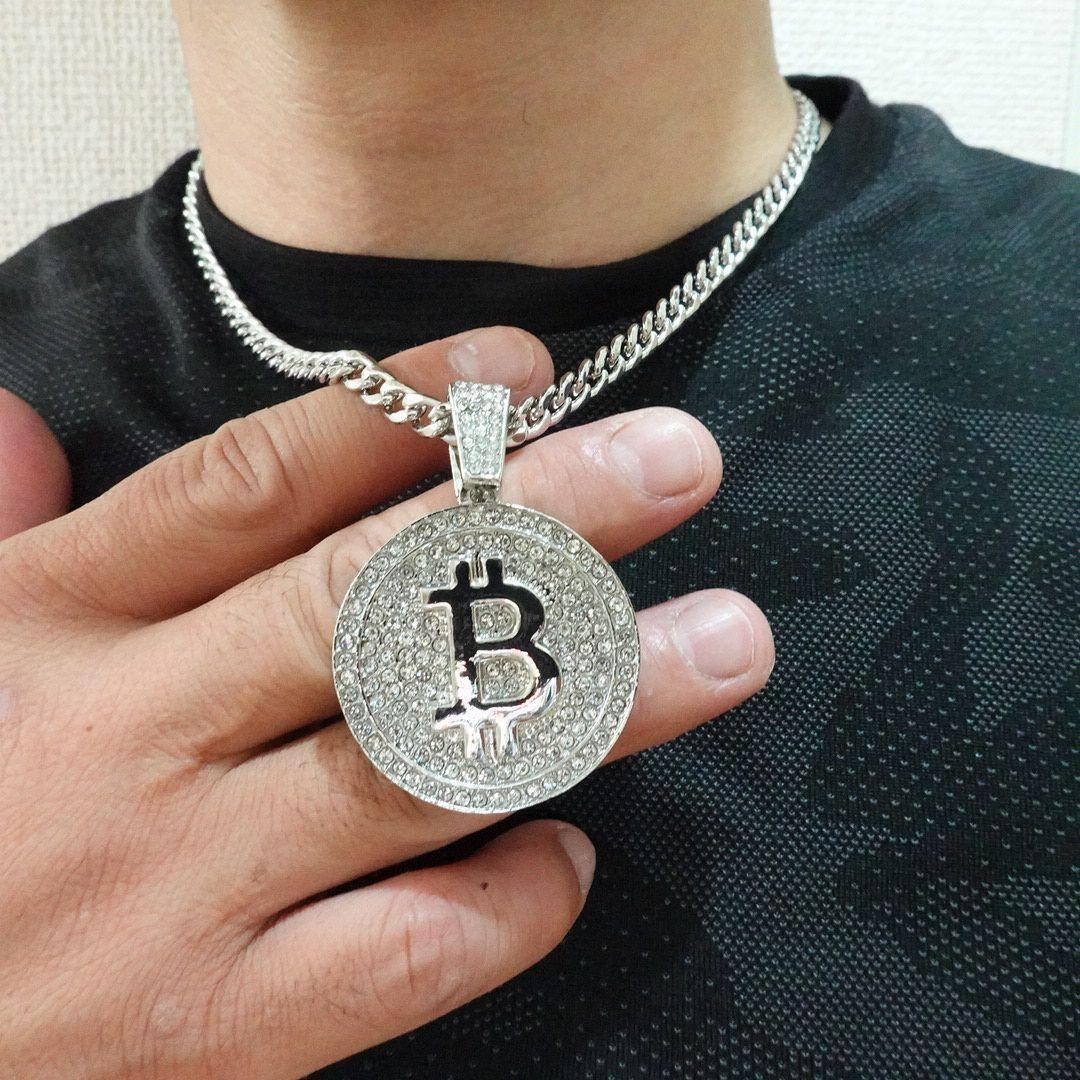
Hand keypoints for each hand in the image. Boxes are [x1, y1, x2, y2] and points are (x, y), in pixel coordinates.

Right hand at [0, 326, 772, 1077]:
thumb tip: (23, 426)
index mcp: (51, 623)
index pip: (251, 486)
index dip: (398, 415)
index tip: (522, 365)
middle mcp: (128, 738)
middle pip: (370, 600)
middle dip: (541, 524)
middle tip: (677, 459)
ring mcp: (179, 890)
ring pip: (425, 764)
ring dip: (595, 699)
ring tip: (725, 643)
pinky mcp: (215, 1033)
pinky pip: (406, 953)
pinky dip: (511, 898)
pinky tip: (569, 852)